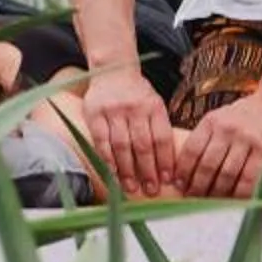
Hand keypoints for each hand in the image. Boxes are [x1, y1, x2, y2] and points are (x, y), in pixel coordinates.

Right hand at [81, 67, 177, 195]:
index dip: (165, 161)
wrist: (112, 70)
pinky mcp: (94, 113)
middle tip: (150, 190)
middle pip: (142, 145)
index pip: (162, 138)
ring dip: (126, 169)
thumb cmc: (137, 94)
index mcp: (154, 107)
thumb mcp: (155, 104)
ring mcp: (113, 110)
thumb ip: (159, 128)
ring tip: (130, 187)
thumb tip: (167, 164)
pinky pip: (101, 140)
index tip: (166, 181)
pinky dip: (106, 158)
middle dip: (147, 171)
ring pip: (121, 145)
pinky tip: (111, 172)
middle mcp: (135, 108)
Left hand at [180, 93, 261, 198]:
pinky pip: (249, 176)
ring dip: (217, 192)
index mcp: (210, 122)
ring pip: (227, 173)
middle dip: (197, 185)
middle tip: (192, 198)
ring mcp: (246, 139)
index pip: (191, 150)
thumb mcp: (218, 118)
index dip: (183, 170)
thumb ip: (204, 137)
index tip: (178, 184)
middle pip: (207, 164)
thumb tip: (184, 166)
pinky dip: (240, 192)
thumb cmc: (242, 115)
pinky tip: (234, 200)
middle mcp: (226, 129)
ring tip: (210, 202)